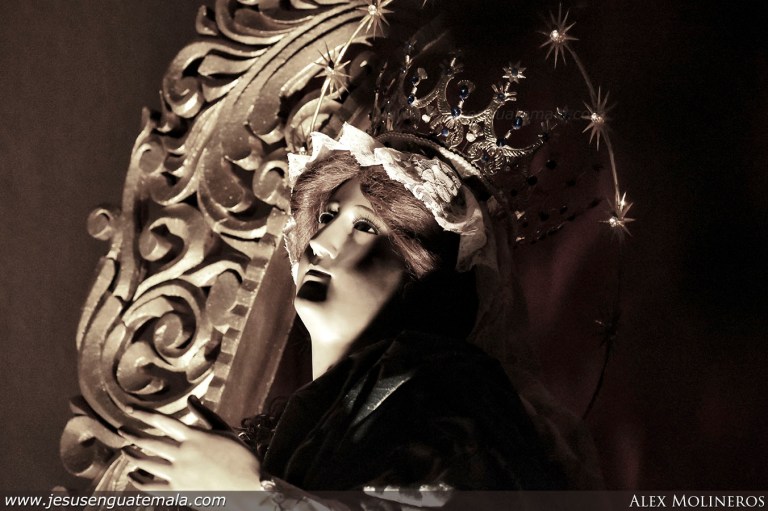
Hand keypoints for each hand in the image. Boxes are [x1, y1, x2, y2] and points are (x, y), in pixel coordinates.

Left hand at [119, 396, 262, 491]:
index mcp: (195, 436)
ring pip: (147, 463)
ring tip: (124, 450)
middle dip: (132, 434)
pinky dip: (139, 481)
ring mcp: (179, 474)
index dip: (143, 413)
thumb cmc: (241, 456)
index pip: (162, 421)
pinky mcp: (179, 491)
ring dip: (132, 456)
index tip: (129, 409)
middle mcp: (184, 454)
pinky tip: (133, 475)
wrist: (250, 486)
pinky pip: (151, 486)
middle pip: (149, 441)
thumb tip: (190, 399)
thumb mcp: (224, 431)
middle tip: (120, 429)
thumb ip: (204, 415)